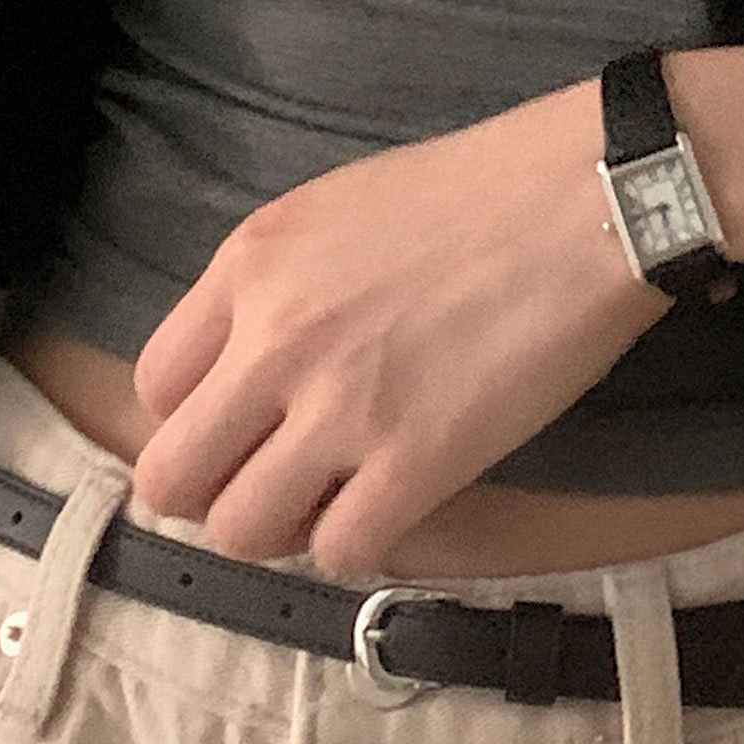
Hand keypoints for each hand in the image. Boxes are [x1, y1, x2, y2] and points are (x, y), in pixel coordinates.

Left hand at [128, 74, 686, 578]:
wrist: (590, 198)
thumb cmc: (484, 189)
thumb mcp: (338, 207)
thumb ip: (275, 285)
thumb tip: (250, 366)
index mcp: (250, 267)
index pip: (153, 389)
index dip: (197, 421)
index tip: (243, 427)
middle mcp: (273, 342)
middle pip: (173, 479)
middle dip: (216, 492)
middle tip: (273, 481)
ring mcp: (341, 408)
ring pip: (242, 531)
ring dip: (282, 528)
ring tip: (334, 499)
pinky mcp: (416, 462)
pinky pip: (340, 554)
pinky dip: (358, 546)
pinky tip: (392, 510)